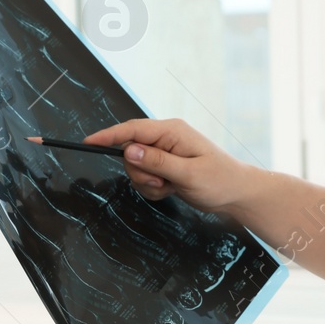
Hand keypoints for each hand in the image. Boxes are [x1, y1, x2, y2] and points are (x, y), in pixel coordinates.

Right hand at [81, 117, 251, 211]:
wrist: (236, 193)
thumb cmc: (220, 180)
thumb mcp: (189, 173)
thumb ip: (157, 161)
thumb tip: (129, 150)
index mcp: (172, 132)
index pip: (132, 130)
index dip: (108, 136)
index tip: (88, 142)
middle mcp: (166, 139)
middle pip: (130, 152)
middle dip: (139, 172)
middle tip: (161, 182)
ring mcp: (165, 153)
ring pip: (136, 168)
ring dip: (148, 183)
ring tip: (170, 187)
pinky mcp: (165, 166)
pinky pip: (145, 178)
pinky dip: (154, 188)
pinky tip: (171, 190)